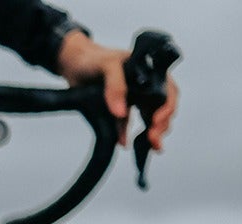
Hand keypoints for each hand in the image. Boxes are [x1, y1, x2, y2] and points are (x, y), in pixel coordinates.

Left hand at [57, 30, 178, 150]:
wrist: (72, 63)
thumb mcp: (107, 66)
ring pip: (148, 119)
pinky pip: (126, 124)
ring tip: (148, 147)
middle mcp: (146, 85)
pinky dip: (127, 135)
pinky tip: (125, 143)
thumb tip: (120, 112)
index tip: (156, 122)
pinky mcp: (119, 108)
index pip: (169, 91)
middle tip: (153, 141)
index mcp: (150, 72)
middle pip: (162, 108)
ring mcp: (134, 98)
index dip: (167, 107)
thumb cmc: (93, 58)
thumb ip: (116, 86)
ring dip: (149, 134)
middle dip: (161, 126)